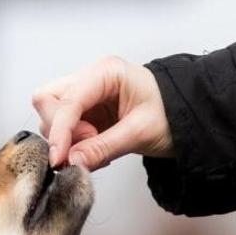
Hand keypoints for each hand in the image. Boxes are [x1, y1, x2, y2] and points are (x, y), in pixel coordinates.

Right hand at [33, 56, 172, 170]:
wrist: (188, 118)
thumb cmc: (172, 114)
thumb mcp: (140, 132)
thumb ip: (103, 147)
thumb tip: (72, 162)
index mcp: (106, 72)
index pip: (67, 99)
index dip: (58, 130)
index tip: (58, 158)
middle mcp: (91, 78)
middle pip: (48, 100)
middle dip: (60, 130)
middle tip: (88, 147)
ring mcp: (86, 95)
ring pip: (52, 115)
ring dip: (68, 140)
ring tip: (98, 150)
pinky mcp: (86, 112)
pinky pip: (65, 129)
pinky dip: (74, 145)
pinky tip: (96, 151)